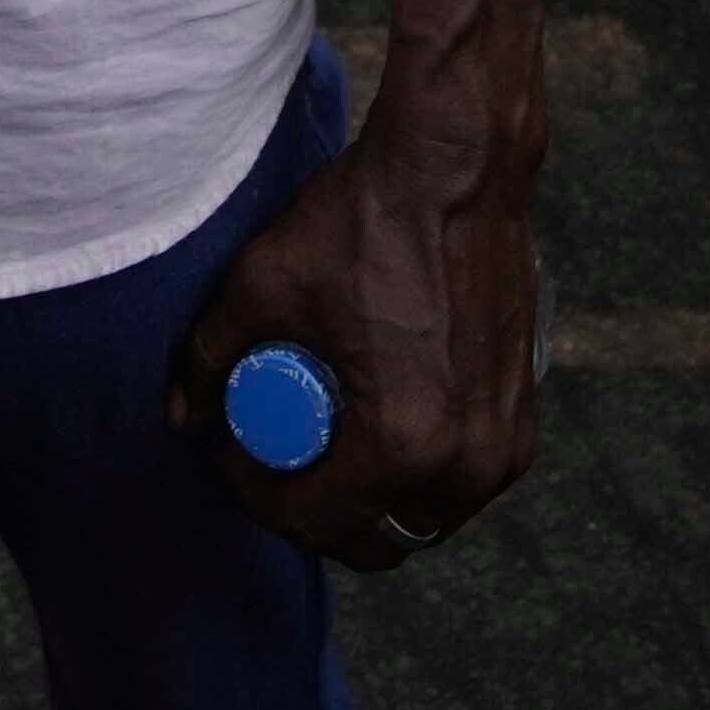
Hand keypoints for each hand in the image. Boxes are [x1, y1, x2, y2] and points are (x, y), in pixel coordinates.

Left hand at [178, 75, 542, 569]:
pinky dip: (415, 471)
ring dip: (368, 497)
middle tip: (274, 456)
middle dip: (315, 509)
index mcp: (402, 441)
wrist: (457, 171)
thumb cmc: (364, 223)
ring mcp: (505, 444)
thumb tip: (186, 417)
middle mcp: (465, 462)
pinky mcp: (523, 416)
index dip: (256, 495)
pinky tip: (374, 423)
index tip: (231, 453)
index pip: (314, 521)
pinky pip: (460, 479)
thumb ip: (209, 359)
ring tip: (321, 441)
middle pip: (375, 539)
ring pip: (421, 515)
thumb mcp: (262, 286)